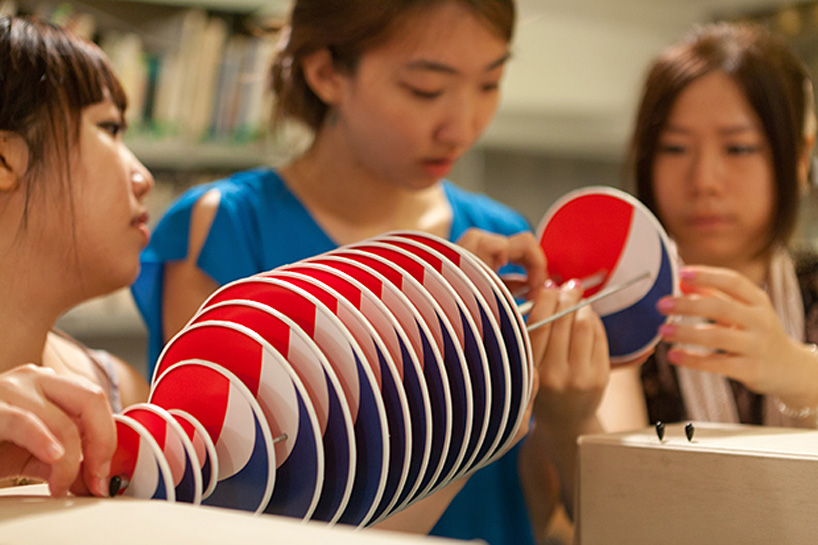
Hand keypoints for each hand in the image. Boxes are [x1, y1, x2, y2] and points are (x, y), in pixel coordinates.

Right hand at [0, 365, 115, 496]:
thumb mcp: (32, 454)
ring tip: (59, 486)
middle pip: (92, 399)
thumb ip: (65, 462)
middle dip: (103, 442)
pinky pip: (24, 421)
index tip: (105, 475)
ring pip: (64, 418)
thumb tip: (95, 480)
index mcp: (50, 386)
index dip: (109, 439)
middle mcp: (34, 379)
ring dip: (70, 461)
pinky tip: (54, 457)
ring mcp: (9, 389)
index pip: (97, 403)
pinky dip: (44, 441)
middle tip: (96, 477)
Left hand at [455, 229, 545, 297]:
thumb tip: (537, 292)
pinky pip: (493, 260)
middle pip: (520, 247)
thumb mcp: (491, 297)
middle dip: (531, 270)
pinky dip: (503, 274)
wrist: (421, 305)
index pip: (528, 245)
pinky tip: (503, 295)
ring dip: (518, 274)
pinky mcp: (465, 255)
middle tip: (534, 293)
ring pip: (508, 254)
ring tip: (519, 298)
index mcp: (485, 244)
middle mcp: (477, 239)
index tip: (538, 291)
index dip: (539, 269)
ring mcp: (469, 245)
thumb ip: (518, 290)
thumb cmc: (453, 301)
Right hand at [518, 280, 609, 521]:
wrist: (564, 424)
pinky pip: (599, 338)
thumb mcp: (527, 367)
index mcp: (532, 372)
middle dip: (567, 297)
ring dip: (582, 307)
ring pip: (585, 326)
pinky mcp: (601, 377)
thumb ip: (531, 335)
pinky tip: (587, 318)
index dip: (545, 300)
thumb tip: (547, 290)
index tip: (546, 285)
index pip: (539, 326)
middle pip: (564, 322)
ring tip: (577, 300)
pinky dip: (593, 321)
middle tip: (568, 286)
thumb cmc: (541, 389)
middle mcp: (556, 376)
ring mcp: (581, 378)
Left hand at [656, 265, 817, 406]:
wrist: (790, 369)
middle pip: (721, 307)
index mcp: (758, 301)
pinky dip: (693, 360)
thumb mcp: (744, 311)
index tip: (681, 273)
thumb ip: (714, 295)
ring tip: (662, 332)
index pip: (733, 281)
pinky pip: (718, 364)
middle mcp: (760, 321)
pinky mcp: (751, 370)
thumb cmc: (757, 333)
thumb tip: (682, 282)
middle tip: (661, 305)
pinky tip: (673, 356)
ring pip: (717, 336)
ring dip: (686, 333)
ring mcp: (757, 346)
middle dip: (688, 305)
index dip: (707, 276)